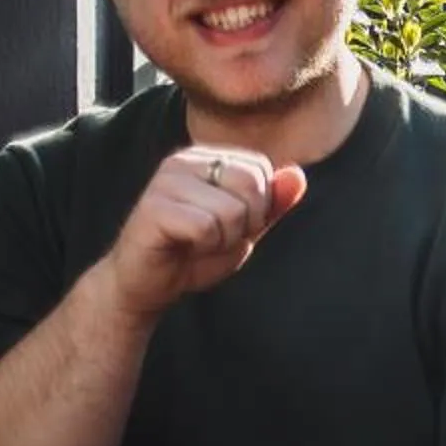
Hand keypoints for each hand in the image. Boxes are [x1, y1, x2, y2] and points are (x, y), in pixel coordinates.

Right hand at [96, 147, 308, 323]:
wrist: (147, 287)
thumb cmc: (195, 254)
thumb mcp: (247, 229)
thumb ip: (273, 203)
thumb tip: (298, 175)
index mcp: (207, 158)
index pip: (261, 168)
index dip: (259, 206)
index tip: (231, 225)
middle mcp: (184, 160)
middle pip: (251, 183)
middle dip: (246, 222)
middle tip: (216, 237)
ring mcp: (165, 181)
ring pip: (231, 209)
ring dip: (224, 238)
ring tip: (198, 243)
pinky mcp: (152, 207)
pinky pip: (206, 226)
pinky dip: (205, 246)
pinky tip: (184, 248)